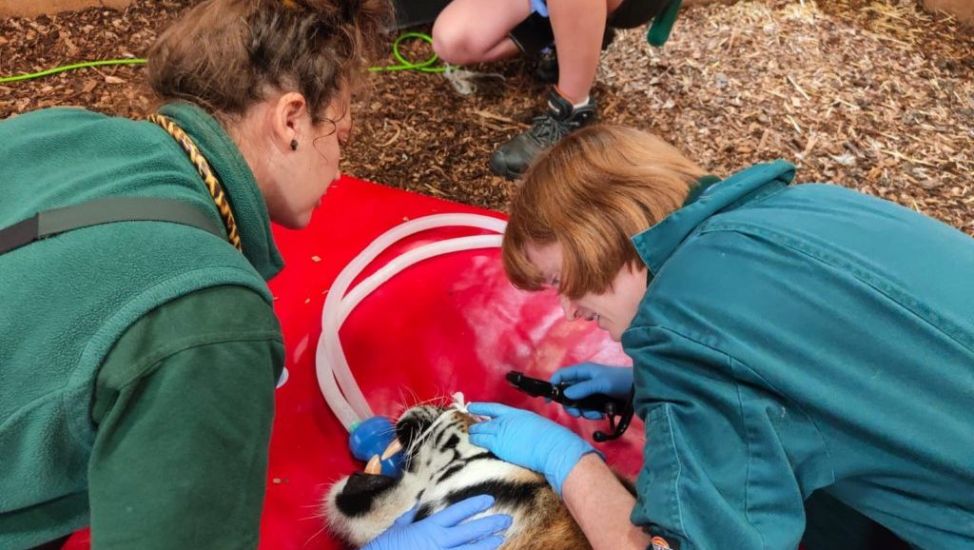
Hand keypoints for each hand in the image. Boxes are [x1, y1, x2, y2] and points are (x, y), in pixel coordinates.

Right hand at [363, 495, 510, 549]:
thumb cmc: (385, 547)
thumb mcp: (398, 527)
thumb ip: (412, 517)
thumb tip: (419, 506)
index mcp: (429, 527)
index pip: (457, 512)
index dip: (474, 505)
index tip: (489, 499)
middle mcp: (440, 542)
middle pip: (471, 532)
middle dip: (490, 525)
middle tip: (506, 520)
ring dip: (486, 545)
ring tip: (500, 540)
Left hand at [468, 402, 598, 494]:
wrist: (551, 447)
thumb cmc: (550, 437)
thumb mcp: (535, 424)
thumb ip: (524, 426)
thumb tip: (521, 431)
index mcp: (516, 414)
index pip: (494, 408)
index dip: (481, 407)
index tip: (471, 406)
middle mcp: (505, 421)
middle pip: (484, 421)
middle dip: (475, 424)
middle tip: (469, 424)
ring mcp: (500, 433)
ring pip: (479, 432)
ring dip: (474, 434)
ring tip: (470, 435)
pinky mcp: (498, 446)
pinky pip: (482, 443)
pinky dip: (477, 442)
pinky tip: (474, 443)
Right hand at [551, 363, 633, 418]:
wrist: (641, 389)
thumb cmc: (621, 380)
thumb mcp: (601, 383)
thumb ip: (584, 389)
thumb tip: (565, 395)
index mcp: (583, 371)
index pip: (561, 376)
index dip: (553, 385)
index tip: (549, 401)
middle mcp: (584, 381)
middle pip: (567, 394)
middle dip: (572, 405)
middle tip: (579, 413)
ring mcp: (591, 392)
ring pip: (577, 404)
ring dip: (584, 411)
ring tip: (596, 413)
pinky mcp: (598, 401)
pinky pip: (588, 409)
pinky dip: (592, 413)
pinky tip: (602, 414)